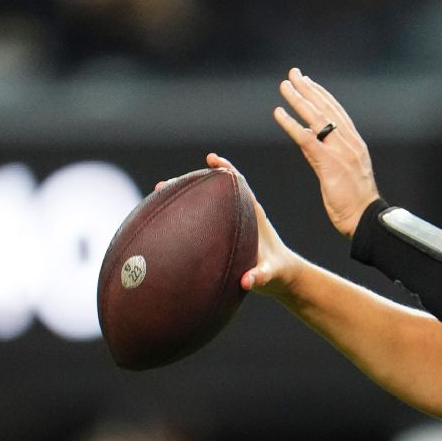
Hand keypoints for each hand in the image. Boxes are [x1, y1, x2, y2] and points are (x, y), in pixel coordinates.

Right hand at [161, 154, 304, 297]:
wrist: (281, 277)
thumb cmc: (277, 273)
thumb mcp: (270, 275)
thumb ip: (260, 277)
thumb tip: (245, 281)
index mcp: (255, 215)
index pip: (240, 184)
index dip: (225, 170)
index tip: (211, 159)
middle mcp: (242, 214)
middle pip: (216, 191)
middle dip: (192, 183)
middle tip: (167, 183)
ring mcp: (232, 223)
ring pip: (206, 204)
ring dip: (185, 198)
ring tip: (160, 194)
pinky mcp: (224, 234)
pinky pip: (203, 219)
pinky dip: (186, 216)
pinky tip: (165, 220)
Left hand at [273, 67, 379, 237]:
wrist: (366, 218)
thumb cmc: (357, 202)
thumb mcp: (346, 173)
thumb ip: (331, 154)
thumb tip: (313, 143)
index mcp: (354, 143)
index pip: (337, 112)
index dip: (322, 95)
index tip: (309, 82)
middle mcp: (348, 142)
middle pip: (325, 109)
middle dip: (308, 89)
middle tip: (294, 73)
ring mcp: (339, 151)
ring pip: (316, 118)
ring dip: (298, 99)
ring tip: (284, 86)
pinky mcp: (328, 163)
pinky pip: (306, 138)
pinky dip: (290, 124)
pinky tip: (278, 113)